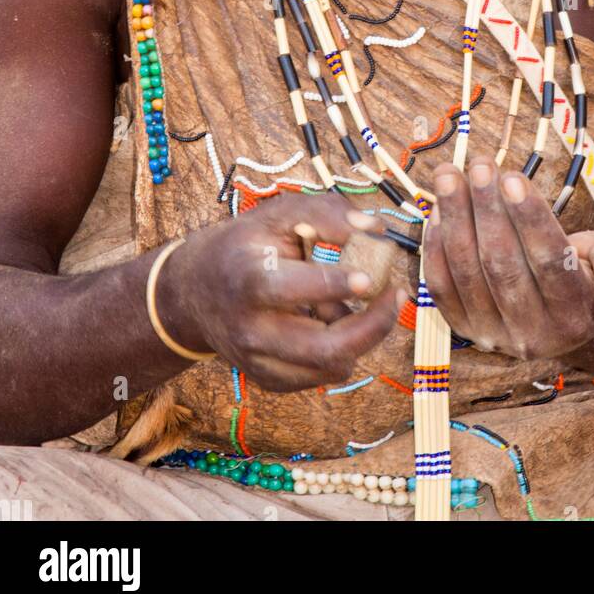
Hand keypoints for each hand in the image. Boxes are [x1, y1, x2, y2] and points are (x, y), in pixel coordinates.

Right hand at [158, 193, 403, 391]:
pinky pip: (322, 375)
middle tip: (397, 295)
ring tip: (362, 303)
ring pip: (330, 367)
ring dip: (361, 336)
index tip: (370, 279)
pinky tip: (337, 321)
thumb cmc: (246, 244)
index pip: (294, 290)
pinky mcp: (269, 380)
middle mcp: (252, 329)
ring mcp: (259, 362)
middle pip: (324, 347)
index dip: (336, 285)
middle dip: (372, 325)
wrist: (196, 292)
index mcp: (250, 280)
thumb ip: (325, 213)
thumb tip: (374, 228)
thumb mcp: (277, 215)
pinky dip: (341, 350)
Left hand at [423, 155, 593, 361]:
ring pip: (468, 273)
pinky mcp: (464, 329)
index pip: (550, 262)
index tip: (512, 176)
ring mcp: (494, 336)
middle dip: (486, 210)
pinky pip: (442, 287)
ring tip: (449, 176)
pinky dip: (435, 248)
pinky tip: (437, 210)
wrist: (564, 319)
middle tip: (477, 165)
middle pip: (504, 265)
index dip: (529, 219)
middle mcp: (533, 335)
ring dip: (455, 220)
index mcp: (576, 316)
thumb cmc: (591, 276)